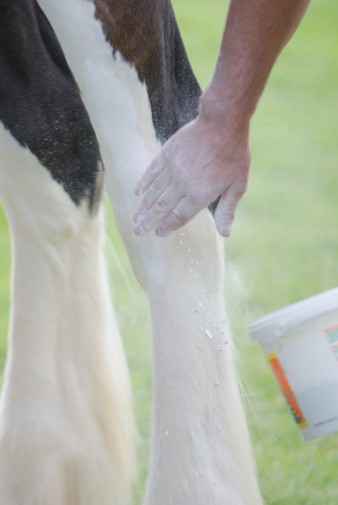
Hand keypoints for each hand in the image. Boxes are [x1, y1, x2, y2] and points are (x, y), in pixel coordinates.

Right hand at [133, 111, 249, 236]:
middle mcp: (182, 184)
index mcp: (199, 195)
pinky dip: (143, 183)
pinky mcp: (167, 154)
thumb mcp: (238, 185)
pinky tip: (137, 192)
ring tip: (135, 217)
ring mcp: (172, 168)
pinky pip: (151, 172)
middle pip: (161, 207)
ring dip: (143, 206)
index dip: (167, 226)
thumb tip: (225, 233)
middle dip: (148, 221)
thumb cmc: (233, 155)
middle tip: (138, 231)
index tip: (159, 233)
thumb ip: (227, 210)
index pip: (179, 216)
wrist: (222, 123)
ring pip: (153, 192)